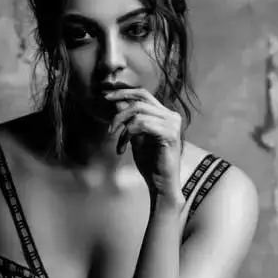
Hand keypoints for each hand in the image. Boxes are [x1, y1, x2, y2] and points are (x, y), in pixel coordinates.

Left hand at [105, 87, 183, 203]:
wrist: (161, 185)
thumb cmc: (150, 163)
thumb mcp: (136, 137)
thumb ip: (129, 120)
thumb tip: (116, 102)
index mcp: (165, 114)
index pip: (143, 94)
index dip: (123, 92)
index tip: (106, 96)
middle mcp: (171, 115)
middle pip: (140, 99)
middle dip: (119, 108)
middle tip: (108, 124)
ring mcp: (172, 123)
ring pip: (138, 111)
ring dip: (122, 126)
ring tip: (118, 144)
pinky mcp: (169, 134)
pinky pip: (141, 124)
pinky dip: (127, 134)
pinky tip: (123, 148)